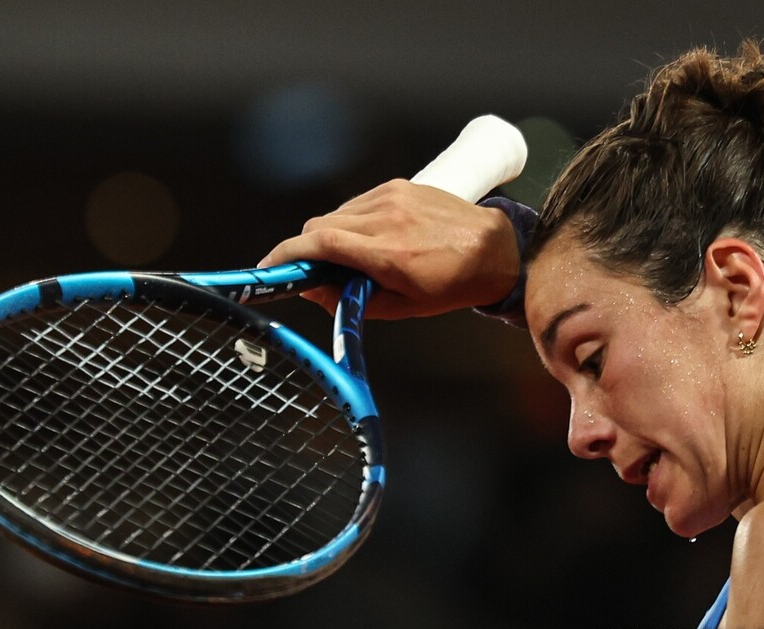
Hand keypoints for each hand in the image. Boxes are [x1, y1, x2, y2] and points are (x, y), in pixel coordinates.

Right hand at [257, 179, 520, 318]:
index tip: (270, 267)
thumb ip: (350, 301)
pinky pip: (356, 203)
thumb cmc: (451, 284)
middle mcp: (385, 219)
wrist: (493, 250)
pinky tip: (369, 239)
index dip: (286, 254)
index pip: (318, 243)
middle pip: (318, 226)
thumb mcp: (400, 307)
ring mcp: (391, 197)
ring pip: (335, 213)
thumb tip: (311, 291)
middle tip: (314, 272)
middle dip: (307, 249)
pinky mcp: (397, 186)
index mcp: (386, 253)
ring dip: (330, 235)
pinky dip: (351, 221)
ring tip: (352, 258)